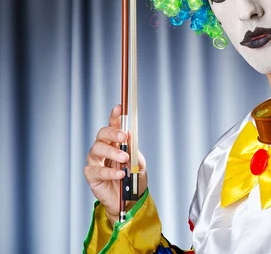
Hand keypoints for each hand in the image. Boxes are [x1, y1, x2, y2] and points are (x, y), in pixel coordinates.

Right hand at [83, 105, 147, 224]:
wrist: (130, 201)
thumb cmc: (134, 179)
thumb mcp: (140, 164)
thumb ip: (134, 151)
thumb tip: (129, 137)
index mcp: (115, 143)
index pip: (113, 126)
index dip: (115, 116)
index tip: (119, 108)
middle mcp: (103, 150)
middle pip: (101, 135)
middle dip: (112, 133)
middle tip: (124, 137)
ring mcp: (96, 162)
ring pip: (96, 150)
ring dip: (111, 152)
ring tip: (124, 158)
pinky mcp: (92, 176)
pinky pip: (96, 170)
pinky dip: (109, 171)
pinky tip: (120, 174)